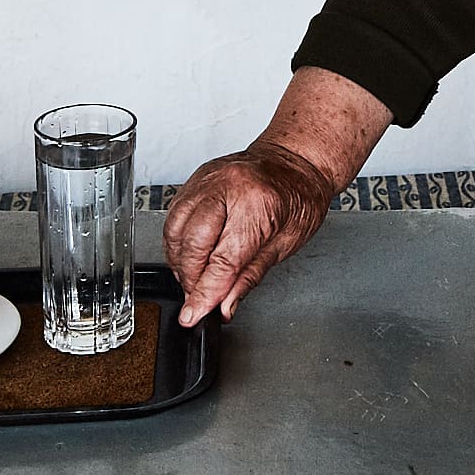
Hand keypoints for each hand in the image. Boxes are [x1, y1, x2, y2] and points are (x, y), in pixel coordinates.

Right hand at [162, 141, 336, 325]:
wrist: (296, 160)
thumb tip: (224, 305)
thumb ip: (250, 276)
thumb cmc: (300, 195)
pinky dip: (178, 240)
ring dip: (180, 262)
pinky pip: (174, 214)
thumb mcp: (286, 243)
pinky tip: (192, 253)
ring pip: (175, 229)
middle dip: (191, 279)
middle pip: (193, 244)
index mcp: (257, 203)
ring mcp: (208, 179)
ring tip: (196, 277)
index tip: (194, 315)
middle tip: (199, 298)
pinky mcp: (197, 178)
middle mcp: (228, 186)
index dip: (205, 294)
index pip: (223, 260)